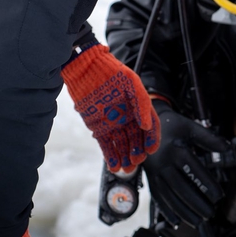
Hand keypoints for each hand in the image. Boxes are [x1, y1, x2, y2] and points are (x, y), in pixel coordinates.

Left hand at [61, 43, 159, 172]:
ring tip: (127, 168)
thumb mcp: (131, 82)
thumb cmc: (110, 70)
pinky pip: (106, 144)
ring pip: (122, 144)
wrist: (84, 68)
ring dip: (125, 157)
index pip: (149, 126)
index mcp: (137, 106)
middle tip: (137, 160)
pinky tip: (115, 166)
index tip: (151, 149)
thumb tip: (147, 124)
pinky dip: (110, 156)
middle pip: (136, 139)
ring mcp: (112, 122)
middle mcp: (127, 116)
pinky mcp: (98, 127)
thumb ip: (141, 102)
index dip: (152, 138)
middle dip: (137, 152)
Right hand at [143, 101, 235, 227]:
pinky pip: (157, 198)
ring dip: (183, 211)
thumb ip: (209, 138)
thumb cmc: (171, 126)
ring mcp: (155, 173)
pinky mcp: (149, 179)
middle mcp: (164, 164)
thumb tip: (227, 147)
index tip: (219, 196)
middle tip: (210, 214)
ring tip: (197, 221)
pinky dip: (166, 211)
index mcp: (176, 150)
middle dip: (196, 203)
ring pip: (169, 196)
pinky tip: (176, 222)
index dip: (207, 184)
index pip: (194, 171)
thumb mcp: (190, 127)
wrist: (143, 125)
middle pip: (181, 188)